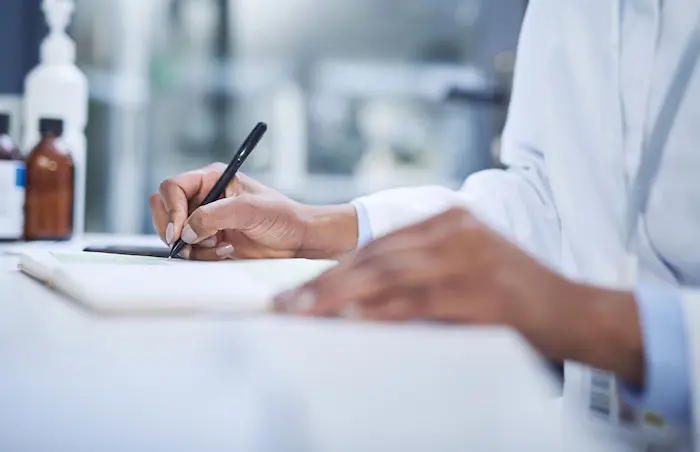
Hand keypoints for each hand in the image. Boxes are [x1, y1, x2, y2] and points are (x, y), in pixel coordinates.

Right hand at [149, 163, 358, 259]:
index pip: (172, 187)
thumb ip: (214, 216)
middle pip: (163, 208)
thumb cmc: (282, 217)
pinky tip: (227, 251)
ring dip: (191, 244)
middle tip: (189, 243)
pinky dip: (202, 255)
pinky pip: (189, 250)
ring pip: (173, 233)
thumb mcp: (249, 210)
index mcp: (212, 179)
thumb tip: (185, 231)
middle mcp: (204, 198)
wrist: (299, 241)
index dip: (171, 208)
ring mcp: (205, 221)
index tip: (180, 230)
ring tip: (220, 245)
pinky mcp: (209, 242)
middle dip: (172, 228)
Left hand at [274, 207, 643, 385]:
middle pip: (375, 259)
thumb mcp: (465, 268)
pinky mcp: (480, 290)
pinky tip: (352, 323)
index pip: (378, 246)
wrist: (575, 311)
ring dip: (339, 299)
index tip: (299, 291)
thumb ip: (419, 273)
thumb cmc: (514, 296)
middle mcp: (455, 231)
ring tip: (303, 316)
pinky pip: (418, 302)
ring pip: (388, 277)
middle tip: (286, 307)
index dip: (334, 269)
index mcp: (449, 220)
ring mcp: (468, 258)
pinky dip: (381, 314)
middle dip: (325, 285)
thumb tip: (359, 298)